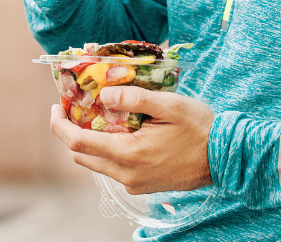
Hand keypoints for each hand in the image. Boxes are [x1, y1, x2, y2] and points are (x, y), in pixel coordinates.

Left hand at [50, 86, 214, 194]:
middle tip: (74, 107)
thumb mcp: (168, 105)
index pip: (78, 143)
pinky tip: (119, 130)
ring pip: (96, 163)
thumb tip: (104, 94)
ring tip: (96, 116)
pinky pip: (113, 168)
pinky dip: (106, 149)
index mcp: (128, 154)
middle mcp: (126, 175)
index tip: (55, 107)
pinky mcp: (142, 185)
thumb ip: (133, 97)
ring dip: (88, 141)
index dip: (60, 125)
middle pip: (82, 156)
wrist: (225, 158)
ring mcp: (134, 183)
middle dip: (71, 131)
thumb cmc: (199, 128)